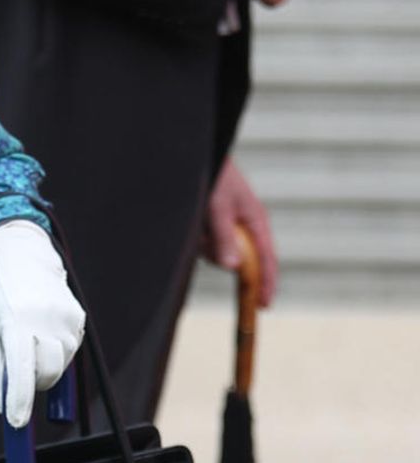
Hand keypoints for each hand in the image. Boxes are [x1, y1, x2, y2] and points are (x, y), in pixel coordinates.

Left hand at [0, 219, 85, 427]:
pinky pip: (70, 350)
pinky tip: (44, 334)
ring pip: (61, 365)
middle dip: (35, 385)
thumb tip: (3, 405)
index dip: (20, 400)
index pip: (21, 370)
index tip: (17, 423)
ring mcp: (66, 318)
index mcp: (16, 322)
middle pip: (48, 373)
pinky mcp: (79, 319)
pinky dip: (56, 352)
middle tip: (22, 381)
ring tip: (30, 344)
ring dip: (46, 368)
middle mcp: (45, 320)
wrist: (23, 259)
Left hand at [200, 158, 276, 305]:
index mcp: (256, 221)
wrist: (197, 156)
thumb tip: (233, 269)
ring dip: (205, 246)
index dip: (266, 283)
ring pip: (218, 254)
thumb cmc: (215, 176)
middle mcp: (244, 228)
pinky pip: (204, 246)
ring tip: (199, 219)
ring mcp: (227, 228)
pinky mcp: (211, 228)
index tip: (264, 306)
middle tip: (207, 238)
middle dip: (221, 256)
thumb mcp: (218, 207)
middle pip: (239, 262)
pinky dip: (197, 239)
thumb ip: (225, 236)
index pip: (266, 259)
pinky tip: (195, 220)